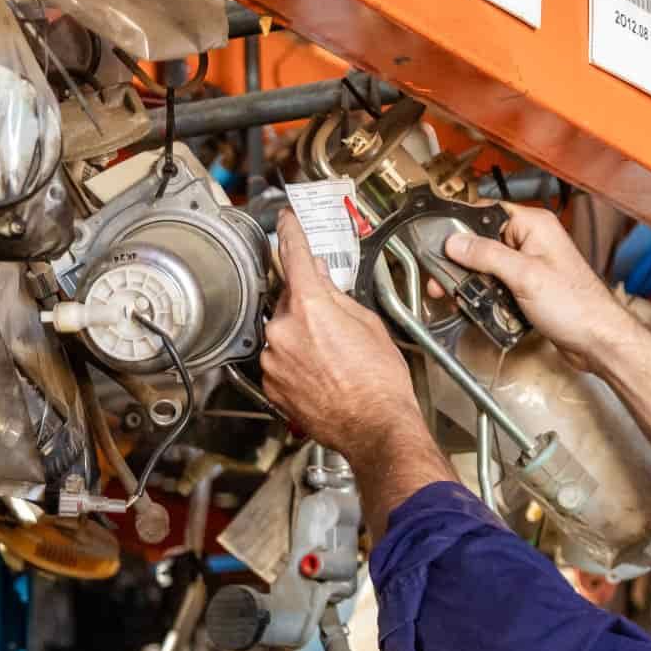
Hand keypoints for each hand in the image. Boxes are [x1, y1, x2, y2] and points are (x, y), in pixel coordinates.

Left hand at [262, 211, 428, 459]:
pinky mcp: (270, 384)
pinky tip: (322, 372)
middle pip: (288, 299)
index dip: (290, 232)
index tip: (285, 221)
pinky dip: (294, 360)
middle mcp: (282, 331)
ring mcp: (272, 359)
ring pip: (281, 331)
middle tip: (334, 321)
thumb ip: (337, 296)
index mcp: (310, 308)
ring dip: (301, 335)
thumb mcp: (369, 325)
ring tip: (333, 357)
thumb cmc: (380, 384)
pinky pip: (278, 359)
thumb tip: (321, 278)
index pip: (293, 255)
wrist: (375, 428)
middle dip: (308, 303)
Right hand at [443, 204, 636, 371]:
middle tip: (443, 280)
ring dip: (473, 283)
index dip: (461, 226)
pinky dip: (486, 296)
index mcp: (534, 225)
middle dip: (462, 262)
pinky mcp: (528, 288)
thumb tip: (456, 242)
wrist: (596, 341)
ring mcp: (530, 265)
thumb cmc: (577, 306)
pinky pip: (498, 286)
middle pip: (483, 242)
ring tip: (458, 297)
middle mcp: (532, 241)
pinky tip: (478, 307)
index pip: (486, 211)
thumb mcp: (524, 276)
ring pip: (487, 267)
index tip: (440, 243)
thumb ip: (487, 256)